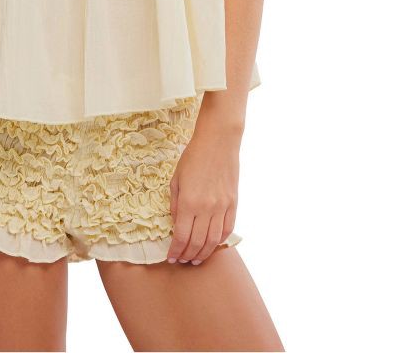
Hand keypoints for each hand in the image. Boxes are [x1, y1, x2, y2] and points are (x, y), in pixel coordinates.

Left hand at [166, 130, 239, 264]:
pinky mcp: (233, 204)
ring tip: (195, 259)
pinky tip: (212, 245)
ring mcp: (222, 207)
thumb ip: (175, 204)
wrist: (218, 142)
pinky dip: (219, 241)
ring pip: (213, 241)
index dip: (175, 251)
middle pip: (197, 243)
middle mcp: (206, 208)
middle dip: (188, 256)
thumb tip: (176, 225)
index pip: (181, 237)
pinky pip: (227, 229)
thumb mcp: (176, 179)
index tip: (171, 257)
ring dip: (203, 253)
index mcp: (188, 202)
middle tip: (182, 261)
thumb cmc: (193, 157)